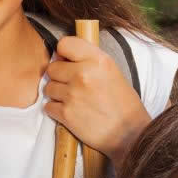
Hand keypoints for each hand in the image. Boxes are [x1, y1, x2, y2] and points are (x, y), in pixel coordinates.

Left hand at [43, 35, 151, 159]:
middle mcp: (83, 73)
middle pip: (52, 68)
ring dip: (57, 94)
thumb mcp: (112, 71)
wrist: (129, 133)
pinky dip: (56, 111)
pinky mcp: (66, 113)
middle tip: (73, 86)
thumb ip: (89, 60)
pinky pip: (48, 106)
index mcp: (97, 59)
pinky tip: (71, 112)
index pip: (64, 44)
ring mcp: (73, 94)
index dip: (64, 53)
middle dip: (59, 77)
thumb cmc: (123, 103)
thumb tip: (62, 56)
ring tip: (74, 101)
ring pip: (49, 88)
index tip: (68, 62)